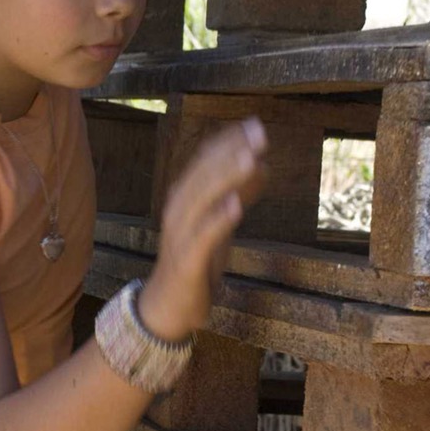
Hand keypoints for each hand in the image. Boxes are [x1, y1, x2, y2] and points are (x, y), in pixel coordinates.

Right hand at [136, 118, 267, 340]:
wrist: (167, 305)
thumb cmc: (195, 261)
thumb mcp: (220, 224)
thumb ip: (237, 195)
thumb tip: (262, 165)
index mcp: (184, 198)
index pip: (204, 161)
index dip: (229, 141)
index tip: (254, 125)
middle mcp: (178, 210)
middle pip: (203, 174)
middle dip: (232, 151)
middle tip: (259, 134)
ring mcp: (180, 234)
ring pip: (202, 199)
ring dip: (226, 177)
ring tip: (250, 158)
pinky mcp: (188, 259)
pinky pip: (203, 236)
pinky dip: (219, 218)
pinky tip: (236, 205)